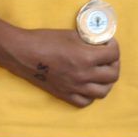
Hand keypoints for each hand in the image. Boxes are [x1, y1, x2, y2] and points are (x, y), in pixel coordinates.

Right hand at [4, 29, 119, 106]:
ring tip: (100, 73)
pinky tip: (87, 85)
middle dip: (113, 63)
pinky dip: (90, 94)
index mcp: (86, 57)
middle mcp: (84, 75)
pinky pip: (86, 101)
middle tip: (107, 57)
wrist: (23, 53)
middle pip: (113, 75)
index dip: (114, 46)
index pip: (114, 54)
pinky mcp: (65, 95)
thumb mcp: (71, 34)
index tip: (108, 43)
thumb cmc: (45, 40)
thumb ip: (89, 40)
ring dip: (106, 81)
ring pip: (103, 92)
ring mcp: (75, 87)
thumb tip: (100, 42)